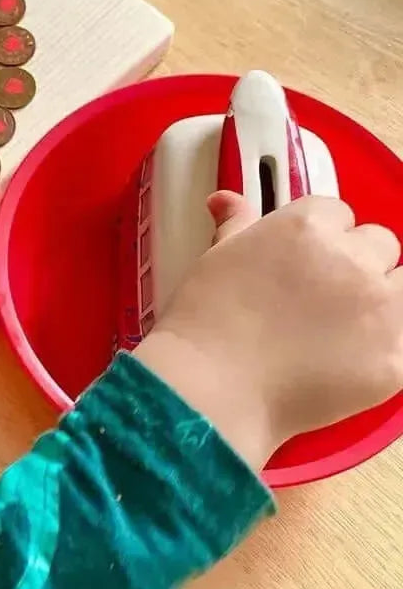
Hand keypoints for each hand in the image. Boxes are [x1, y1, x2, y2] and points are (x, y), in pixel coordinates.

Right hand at [134, 192, 402, 468]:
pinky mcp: (395, 358)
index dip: (318, 238)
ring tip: (340, 329)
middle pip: (379, 243)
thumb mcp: (214, 260)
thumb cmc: (204, 323)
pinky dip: (383, 347)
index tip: (299, 262)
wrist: (212, 388)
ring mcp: (380, 309)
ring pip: (402, 286)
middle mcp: (352, 259)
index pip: (336, 213)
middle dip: (355, 263)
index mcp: (306, 227)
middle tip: (319, 296)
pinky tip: (349, 361)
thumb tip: (226, 200)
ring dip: (380, 299)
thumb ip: (236, 224)